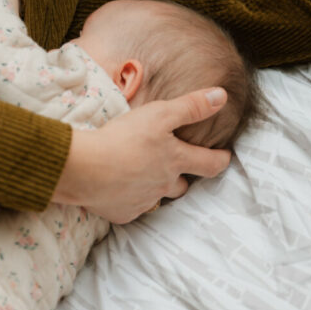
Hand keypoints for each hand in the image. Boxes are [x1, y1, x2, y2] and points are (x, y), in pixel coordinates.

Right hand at [52, 88, 230, 223]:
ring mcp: (144, 201)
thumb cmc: (124, 138)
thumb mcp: (160, 114)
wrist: (87, 168)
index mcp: (176, 161)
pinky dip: (128, 198)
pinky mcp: (123, 213)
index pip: (210, 163)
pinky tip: (116, 187)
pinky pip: (131, 207)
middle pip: (182, 186)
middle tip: (175, 168)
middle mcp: (164, 184)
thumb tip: (221, 96)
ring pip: (156, 197)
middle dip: (182, 177)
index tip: (224, 157)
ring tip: (142, 176)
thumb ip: (191, 106)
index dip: (220, 159)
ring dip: (154, 188)